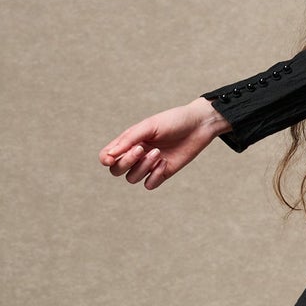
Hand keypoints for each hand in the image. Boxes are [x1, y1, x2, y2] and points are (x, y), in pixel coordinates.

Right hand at [100, 98, 230, 190]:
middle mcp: (136, 154)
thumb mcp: (149, 126)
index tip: (112, 158)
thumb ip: (128, 140)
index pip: (107, 156)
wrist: (199, 125)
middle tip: (142, 149)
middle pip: (117, 170)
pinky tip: (165, 162)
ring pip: (132, 178)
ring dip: (143, 167)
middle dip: (127, 162)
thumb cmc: (173, 121)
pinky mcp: (162, 173)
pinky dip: (155, 175)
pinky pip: (149, 184)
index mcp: (129, 141)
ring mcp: (149, 165)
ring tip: (158, 153)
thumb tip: (109, 157)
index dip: (106, 160)